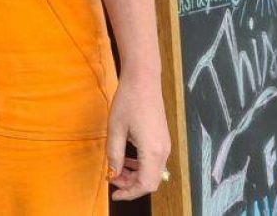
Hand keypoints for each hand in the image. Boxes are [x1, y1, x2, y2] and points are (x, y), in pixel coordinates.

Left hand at [106, 73, 170, 199]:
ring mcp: (165, 145)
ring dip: (135, 175)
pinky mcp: (163, 139)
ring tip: (116, 170)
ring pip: (153, 172)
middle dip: (131, 185)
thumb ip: (114, 155)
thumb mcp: (115, 129)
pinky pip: (154, 161)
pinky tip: (126, 160)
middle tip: (111, 180)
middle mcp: (163, 151)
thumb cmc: (128, 101)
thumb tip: (113, 173)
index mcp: (153, 151)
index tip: (114, 195)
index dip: (129, 193)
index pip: (145, 184)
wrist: (144, 81)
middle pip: (151, 181)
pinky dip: (140, 166)